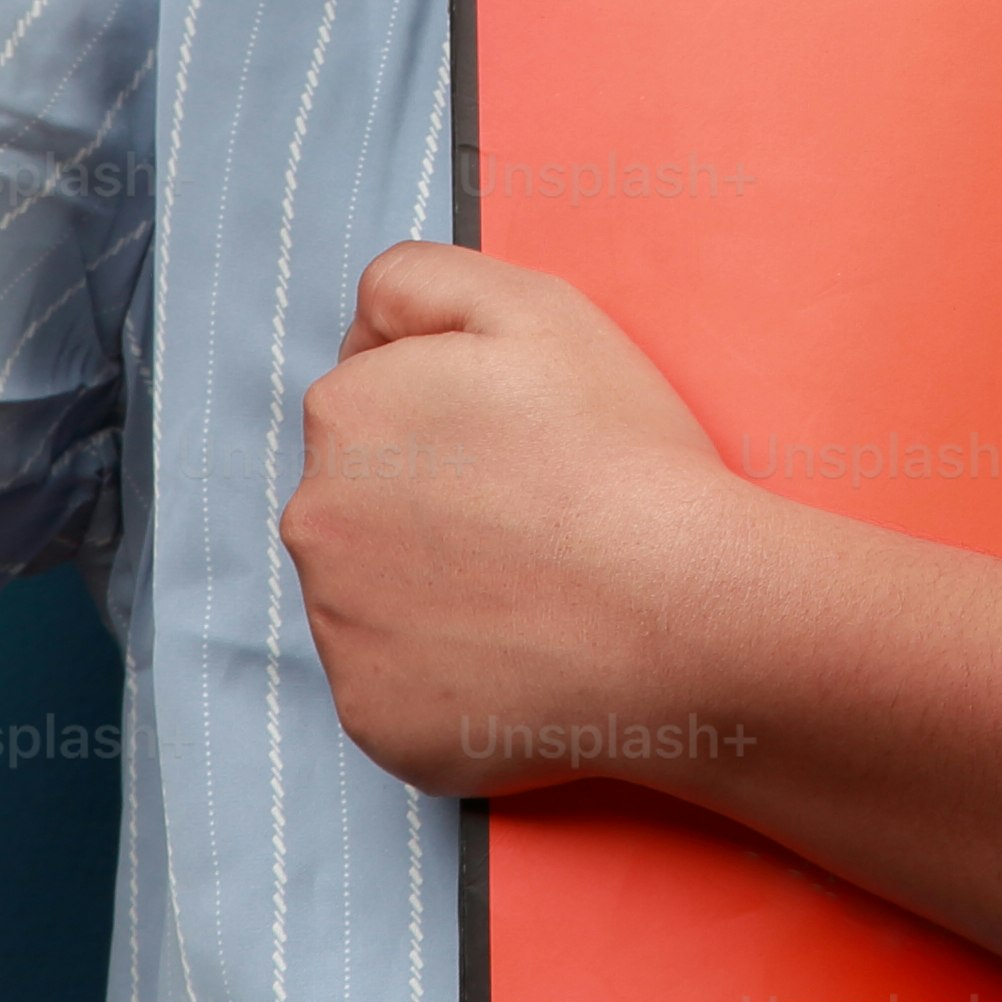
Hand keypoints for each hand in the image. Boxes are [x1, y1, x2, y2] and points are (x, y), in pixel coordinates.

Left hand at [284, 243, 764, 801]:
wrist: (686, 608)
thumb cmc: (620, 453)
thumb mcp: (530, 304)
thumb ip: (416, 280)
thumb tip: (361, 326)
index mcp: (344, 415)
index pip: (370, 411)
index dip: (450, 425)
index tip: (518, 453)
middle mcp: (314, 522)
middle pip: (361, 508)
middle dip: (427, 511)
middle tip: (533, 526)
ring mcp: (340, 632)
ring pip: (374, 600)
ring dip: (432, 595)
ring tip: (533, 595)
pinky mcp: (375, 720)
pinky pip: (398, 691)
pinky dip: (447, 681)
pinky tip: (521, 658)